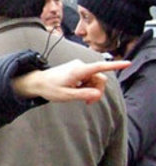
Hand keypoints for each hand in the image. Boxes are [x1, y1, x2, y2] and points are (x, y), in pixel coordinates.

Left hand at [12, 59, 130, 103]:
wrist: (38, 82)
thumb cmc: (50, 88)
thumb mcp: (66, 96)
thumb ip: (83, 95)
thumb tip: (97, 95)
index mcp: (78, 71)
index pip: (99, 67)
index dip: (114, 66)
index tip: (127, 63)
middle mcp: (80, 66)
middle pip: (100, 78)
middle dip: (97, 90)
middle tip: (87, 102)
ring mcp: (79, 66)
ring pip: (94, 79)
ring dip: (90, 89)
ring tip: (78, 95)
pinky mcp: (78, 69)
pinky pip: (89, 78)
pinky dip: (86, 86)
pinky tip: (76, 89)